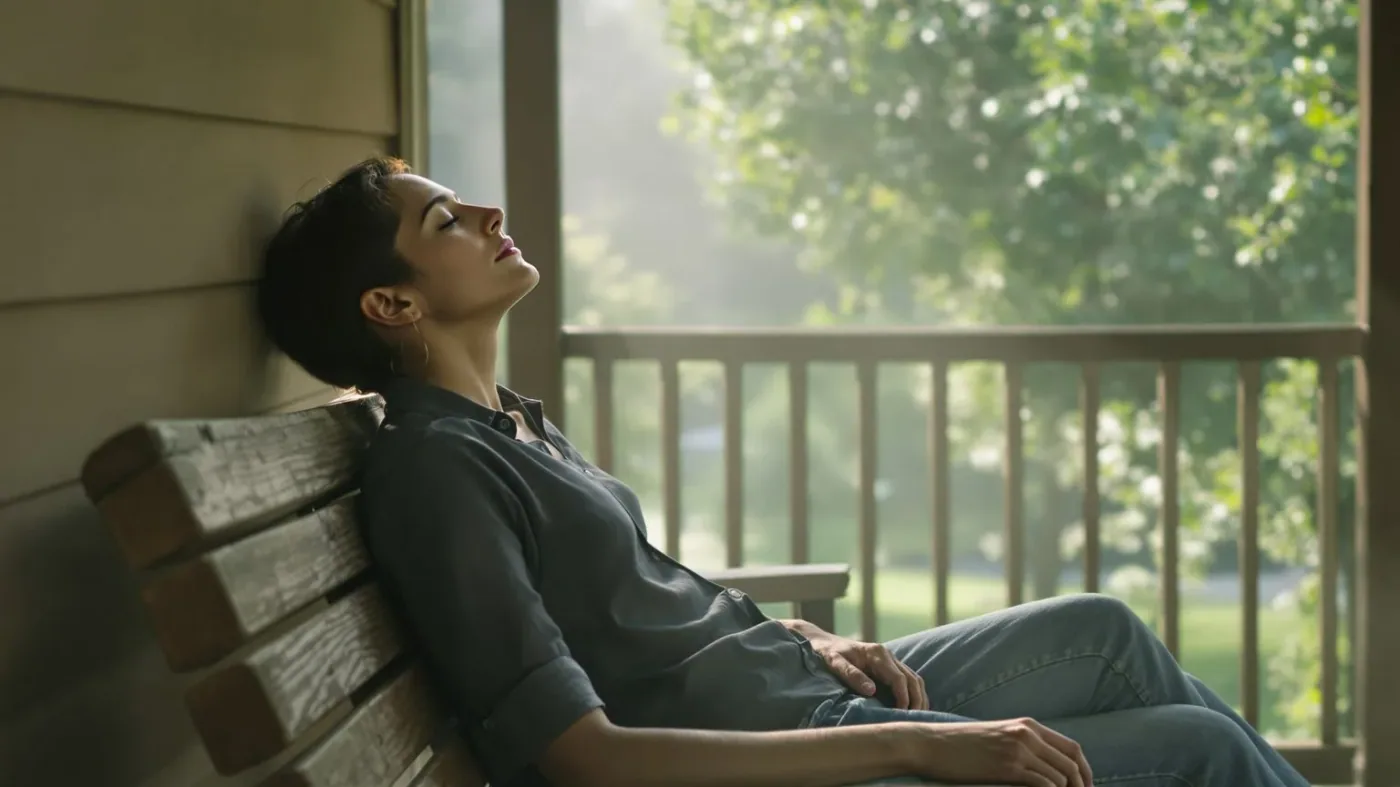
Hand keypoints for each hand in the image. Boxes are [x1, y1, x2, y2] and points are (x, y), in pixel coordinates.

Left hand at [796, 624, 927, 709]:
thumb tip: (871, 691)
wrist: (825, 642)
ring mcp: (890, 660)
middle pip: (912, 678)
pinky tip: (913, 707)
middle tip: (916, 720)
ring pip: (914, 678)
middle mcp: (887, 655)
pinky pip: (908, 679)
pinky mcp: (889, 666)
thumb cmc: (828, 653)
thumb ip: (852, 675)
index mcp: (877, 654)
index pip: (898, 677)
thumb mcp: (835, 663)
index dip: (903, 696)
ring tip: (918, 717)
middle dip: (917, 699)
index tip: (902, 713)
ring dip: (919, 697)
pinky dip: (914, 693)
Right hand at [902, 717, 1092, 786]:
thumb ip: (1022, 745)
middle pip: (1073, 763)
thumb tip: (1043, 766)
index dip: (1085, 771)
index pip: (1072, 748)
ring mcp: (1019, 750)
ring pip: (1061, 776)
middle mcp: (1028, 734)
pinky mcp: (1009, 767)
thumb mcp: (998, 737)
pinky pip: (1045, 784)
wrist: (932, 744)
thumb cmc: (960, 745)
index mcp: (1027, 725)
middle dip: (1082, 785)